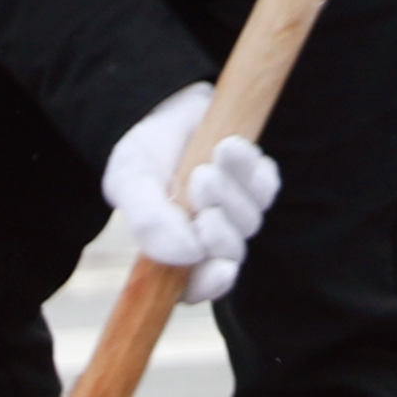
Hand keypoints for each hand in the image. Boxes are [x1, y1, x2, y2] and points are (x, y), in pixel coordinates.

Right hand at [99, 83, 280, 302]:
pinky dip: (250, 167)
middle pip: (231, 252)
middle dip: (220, 223)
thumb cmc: (143, 155)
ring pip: (250, 220)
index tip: (221, 266)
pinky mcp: (255, 185)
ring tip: (210, 159)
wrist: (164, 108)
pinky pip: (266, 187)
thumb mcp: (130, 183)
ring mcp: (236, 214)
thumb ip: (150, 223)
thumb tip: (189, 256)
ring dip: (232, 188)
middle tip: (200, 181)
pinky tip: (229, 146)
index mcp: (173, 253)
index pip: (197, 287)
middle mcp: (208, 241)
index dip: (212, 282)